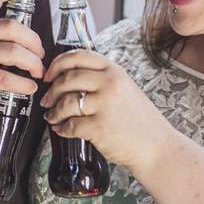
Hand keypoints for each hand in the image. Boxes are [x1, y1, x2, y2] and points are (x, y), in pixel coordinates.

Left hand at [40, 49, 171, 173]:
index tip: (49, 74)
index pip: (79, 56)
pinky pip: (70, 125)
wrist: (157, 147)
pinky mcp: (99, 127)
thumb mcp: (126, 89)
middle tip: (47, 100)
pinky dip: (62, 128)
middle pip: (67, 78)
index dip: (58, 64)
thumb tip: (68, 79)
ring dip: (54, 111)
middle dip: (52, 91)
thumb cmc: (141, 122)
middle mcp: (110, 84)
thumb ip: (102, 80)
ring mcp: (105, 105)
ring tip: (53, 117)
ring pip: (66, 102)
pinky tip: (63, 130)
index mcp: (115, 71)